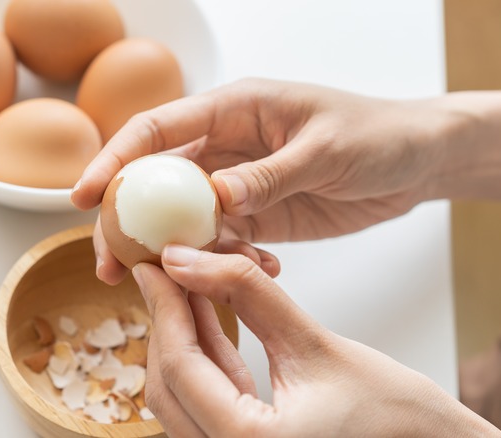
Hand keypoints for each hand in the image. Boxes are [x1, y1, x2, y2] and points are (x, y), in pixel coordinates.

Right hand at [72, 78, 451, 283]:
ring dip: (172, 252)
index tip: (83, 196)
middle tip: (108, 263)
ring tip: (164, 288)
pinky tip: (248, 276)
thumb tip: (215, 198)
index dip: (115, 160)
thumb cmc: (376, 134)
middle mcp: (227, 145)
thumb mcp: (325, 150)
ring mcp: (240, 184)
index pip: (158, 131)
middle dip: (128, 221)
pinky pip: (225, 241)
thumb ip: (270, 174)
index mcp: (235, 110)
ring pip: (185, 219)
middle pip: (158, 182)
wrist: (416, 161)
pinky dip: (225, 263)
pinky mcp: (260, 216)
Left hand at [133, 245, 500, 436]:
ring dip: (184, 341)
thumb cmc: (398, 416)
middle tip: (168, 270)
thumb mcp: (315, 343)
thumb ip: (248, 294)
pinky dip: (207, 364)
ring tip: (188, 285)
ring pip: (183, 398)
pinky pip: (210, 407)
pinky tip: (210, 319)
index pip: (179, 367)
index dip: (162, 306)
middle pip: (169, 387)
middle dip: (165, 324)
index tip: (152, 263)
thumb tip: (189, 258)